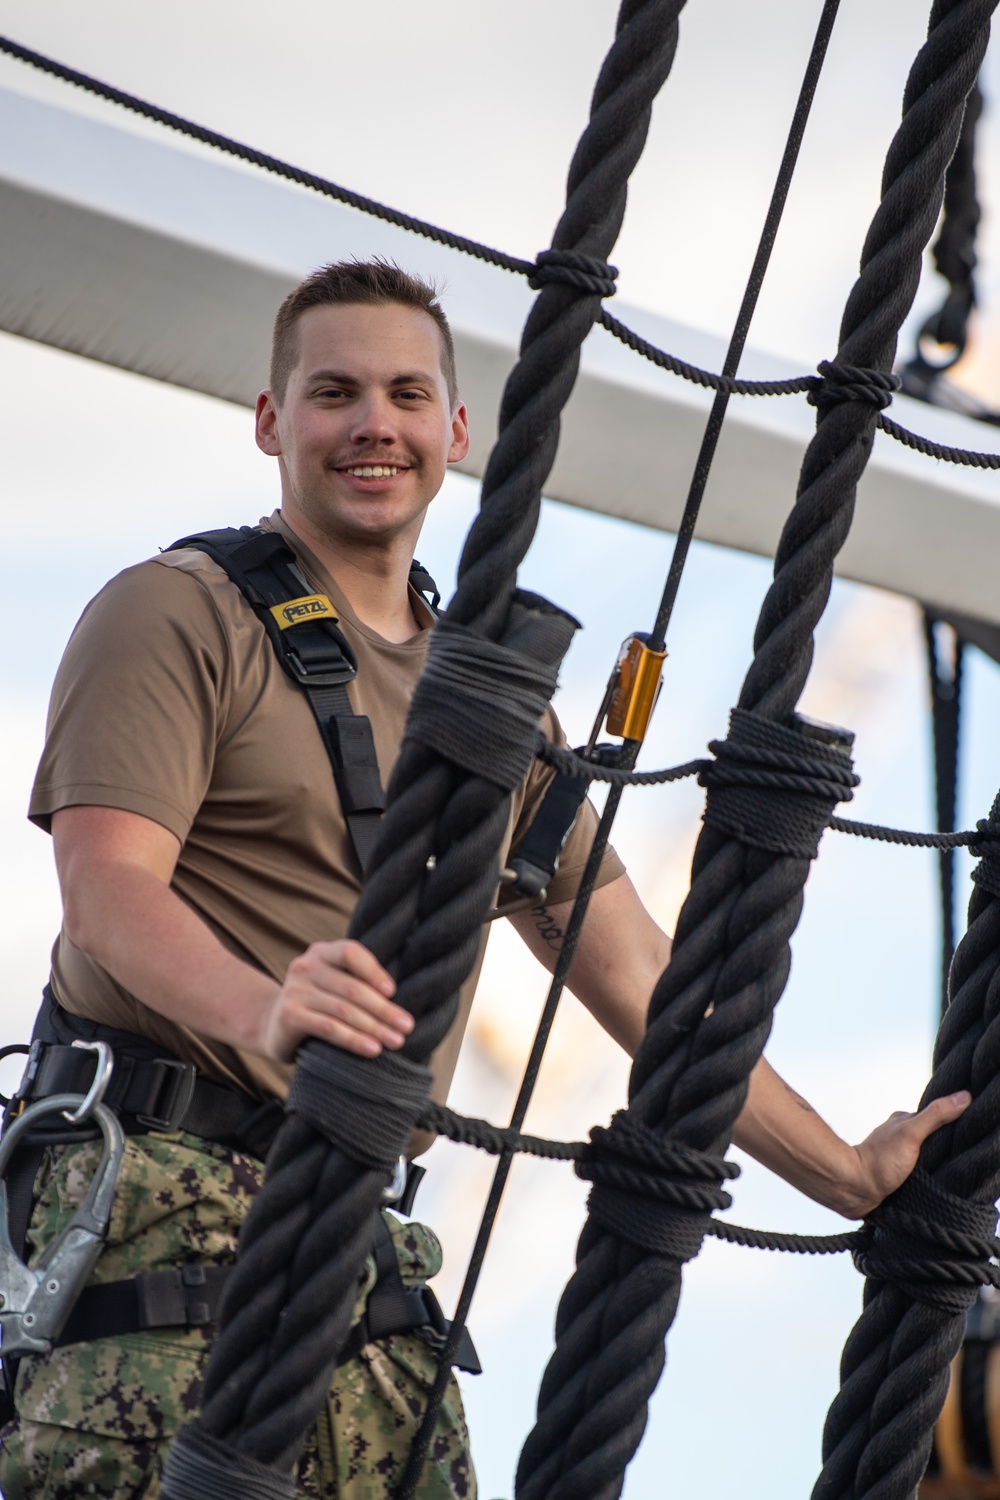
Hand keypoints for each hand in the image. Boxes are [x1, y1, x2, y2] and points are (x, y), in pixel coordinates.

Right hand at [260, 940, 412, 1063]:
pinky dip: (354, 1040)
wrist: (270, 1025)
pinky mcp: (289, 1016)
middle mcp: (306, 967)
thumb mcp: (332, 985)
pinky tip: (372, 1050)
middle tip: (406, 1026)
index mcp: (321, 953)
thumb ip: (357, 983)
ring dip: (375, 1028)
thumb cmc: (316, 1005)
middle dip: (384, 1010)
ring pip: (344, 1010)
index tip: (393, 992)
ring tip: (396, 1041)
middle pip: (353, 988)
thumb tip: (399, 1003)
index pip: (351, 952)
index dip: (374, 971)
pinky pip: (329, 1028)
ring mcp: (295, 991)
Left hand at [843, 1090, 971, 1218]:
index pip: (936, 1117)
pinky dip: (928, 1175)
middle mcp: (900, 1135)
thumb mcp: (911, 1133)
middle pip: (932, 1137)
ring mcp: (897, 1155)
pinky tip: (935, 1181)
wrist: (855, 1190)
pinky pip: (918, 1172)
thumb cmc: (879, 1161)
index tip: (971, 1129)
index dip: (954, 1122)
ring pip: (925, 1155)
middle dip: (946, 1144)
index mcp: (903, 1121)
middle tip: (964, 1154)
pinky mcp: (896, 1174)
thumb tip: (963, 1096)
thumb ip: (936, 1116)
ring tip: (951, 1170)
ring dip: (937, 1162)